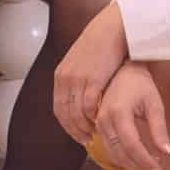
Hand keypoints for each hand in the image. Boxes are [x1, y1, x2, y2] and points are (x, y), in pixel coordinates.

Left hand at [53, 3, 129, 145]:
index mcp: (60, 75)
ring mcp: (78, 80)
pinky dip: (95, 117)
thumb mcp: (79, 62)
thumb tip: (76, 96)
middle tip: (87, 140)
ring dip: (86, 127)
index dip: (67, 125)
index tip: (76, 134)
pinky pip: (90, 106)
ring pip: (78, 114)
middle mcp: (65, 79)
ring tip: (96, 134)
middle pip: (66, 114)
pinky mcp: (93, 80)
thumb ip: (75, 78)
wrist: (111, 29)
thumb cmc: (99, 45)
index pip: (58, 109)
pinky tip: (102, 121)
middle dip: (75, 131)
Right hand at [94, 63, 169, 169]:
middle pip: (121, 154)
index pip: (132, 146)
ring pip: (114, 154)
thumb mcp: (154, 104)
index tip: (162, 169)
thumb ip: (160, 130)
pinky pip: (109, 148)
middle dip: (141, 166)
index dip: (147, 161)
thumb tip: (169, 154)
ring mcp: (98, 123)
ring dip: (132, 164)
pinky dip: (124, 156)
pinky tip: (139, 155)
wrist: (123, 71)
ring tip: (152, 163)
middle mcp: (104, 120)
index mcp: (118, 112)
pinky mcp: (98, 126)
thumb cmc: (141, 84)